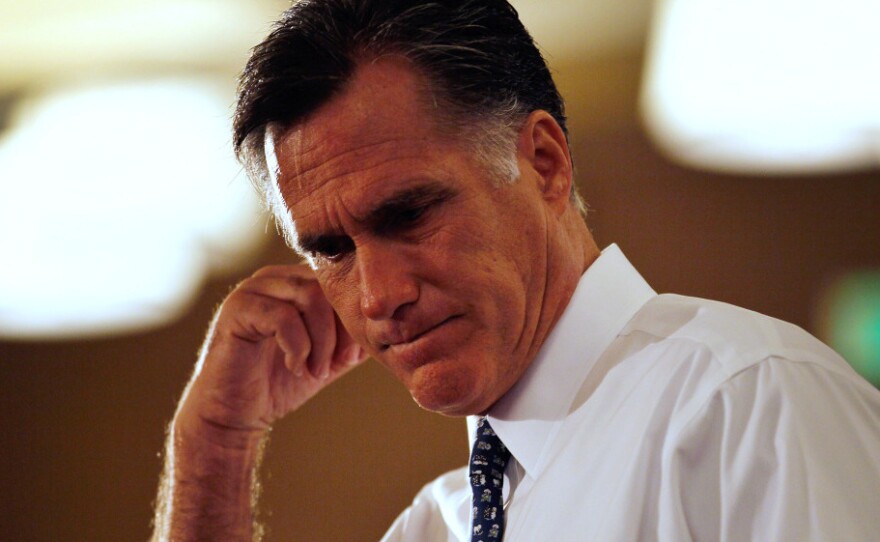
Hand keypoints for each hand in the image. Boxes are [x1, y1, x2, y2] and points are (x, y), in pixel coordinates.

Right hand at [176, 264, 366, 443]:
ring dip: (322, 341)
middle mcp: (276, 277)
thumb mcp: (330, 356)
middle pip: (328, 288)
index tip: (352, 359)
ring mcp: (253, 289)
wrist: (233, 413)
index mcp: (298, 282)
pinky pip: (282, 316)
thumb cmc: (282, 383)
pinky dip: (298, 346)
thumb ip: (354, 336)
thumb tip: (390, 325)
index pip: (341, 285)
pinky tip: (295, 368)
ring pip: (309, 298)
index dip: (353, 321)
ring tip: (316, 370)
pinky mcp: (237, 310)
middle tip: (335, 367)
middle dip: (340, 331)